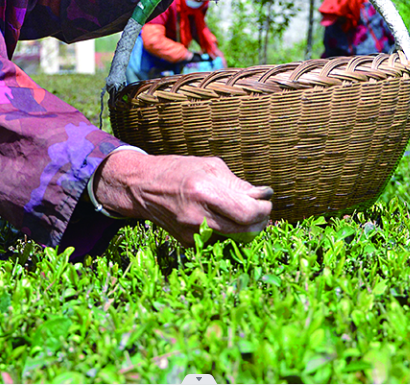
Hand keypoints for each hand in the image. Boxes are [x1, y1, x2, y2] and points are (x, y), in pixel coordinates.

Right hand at [92, 150, 273, 246]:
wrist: (143, 187)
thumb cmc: (179, 170)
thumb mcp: (210, 166)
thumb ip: (237, 184)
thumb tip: (262, 196)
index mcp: (204, 192)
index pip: (247, 213)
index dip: (263, 209)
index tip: (266, 200)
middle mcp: (198, 217)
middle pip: (246, 232)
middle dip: (259, 221)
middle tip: (261, 209)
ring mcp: (193, 234)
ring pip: (236, 239)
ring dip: (246, 227)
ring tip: (244, 211)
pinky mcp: (189, 243)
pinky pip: (220, 239)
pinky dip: (228, 230)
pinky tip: (222, 216)